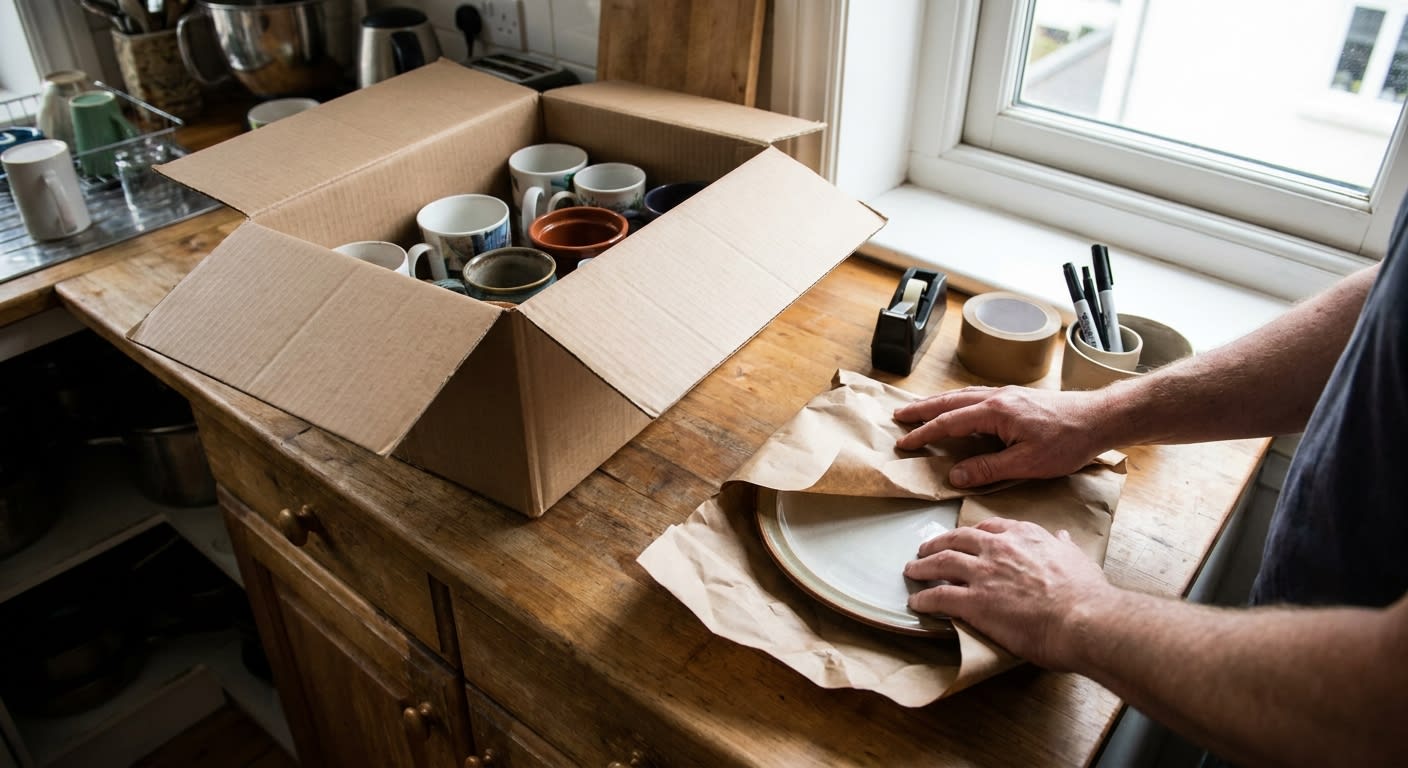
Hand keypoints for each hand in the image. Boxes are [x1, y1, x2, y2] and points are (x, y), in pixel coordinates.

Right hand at [893, 385, 1111, 486]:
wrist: (1099, 419)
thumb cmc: (1067, 442)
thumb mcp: (1026, 464)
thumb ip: (988, 469)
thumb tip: (956, 476)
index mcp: (995, 412)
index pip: (949, 422)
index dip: (924, 433)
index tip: (905, 443)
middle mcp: (997, 397)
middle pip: (949, 401)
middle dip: (922, 409)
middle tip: (898, 415)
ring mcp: (1007, 394)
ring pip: (962, 395)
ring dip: (938, 403)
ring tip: (920, 409)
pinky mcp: (1017, 397)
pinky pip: (977, 396)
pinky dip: (958, 401)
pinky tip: (958, 407)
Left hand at [904, 517, 1112, 668]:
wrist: (1083, 618)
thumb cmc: (1086, 593)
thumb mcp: (1078, 559)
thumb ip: (1064, 547)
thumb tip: (1063, 537)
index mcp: (1024, 536)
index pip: (989, 528)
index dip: (972, 534)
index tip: (963, 538)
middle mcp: (999, 549)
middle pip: (957, 539)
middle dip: (937, 543)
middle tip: (924, 549)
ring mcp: (983, 573)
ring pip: (941, 563)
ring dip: (922, 566)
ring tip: (912, 571)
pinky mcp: (973, 601)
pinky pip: (939, 596)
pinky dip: (924, 598)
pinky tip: (916, 602)